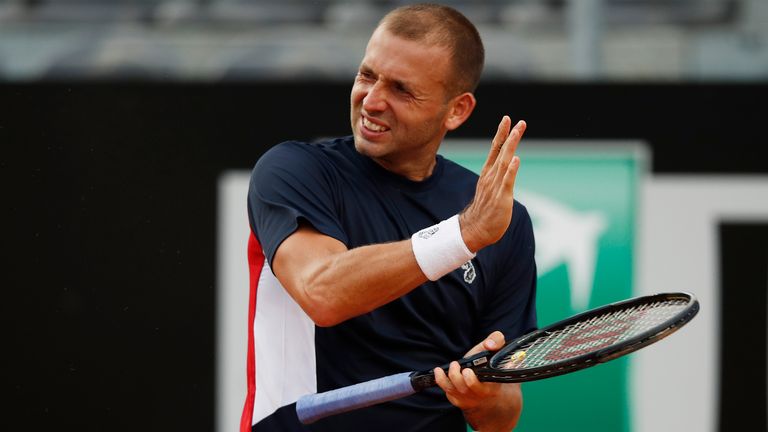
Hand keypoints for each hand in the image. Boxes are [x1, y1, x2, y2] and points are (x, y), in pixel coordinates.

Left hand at [434, 331, 522, 430]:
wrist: (489, 388)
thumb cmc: (491, 366)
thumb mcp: (496, 351)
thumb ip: (497, 340)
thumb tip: (489, 344)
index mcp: (492, 383)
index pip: (484, 386)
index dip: (472, 380)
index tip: (467, 371)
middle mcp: (480, 393)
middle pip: (465, 389)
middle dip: (457, 377)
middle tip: (455, 364)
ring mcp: (468, 399)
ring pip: (454, 391)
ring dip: (447, 378)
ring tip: (447, 366)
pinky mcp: (459, 400)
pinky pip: (448, 393)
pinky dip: (442, 382)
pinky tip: (439, 372)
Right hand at [460, 116, 525, 251]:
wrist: (475, 230)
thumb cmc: (485, 211)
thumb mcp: (490, 190)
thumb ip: (497, 177)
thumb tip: (505, 167)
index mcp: (488, 174)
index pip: (495, 149)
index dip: (501, 134)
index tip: (507, 119)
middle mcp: (491, 177)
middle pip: (500, 152)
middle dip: (508, 135)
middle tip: (517, 120)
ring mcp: (495, 187)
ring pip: (504, 162)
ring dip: (510, 146)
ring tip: (517, 132)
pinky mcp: (501, 198)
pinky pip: (507, 182)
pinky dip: (511, 170)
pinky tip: (516, 159)